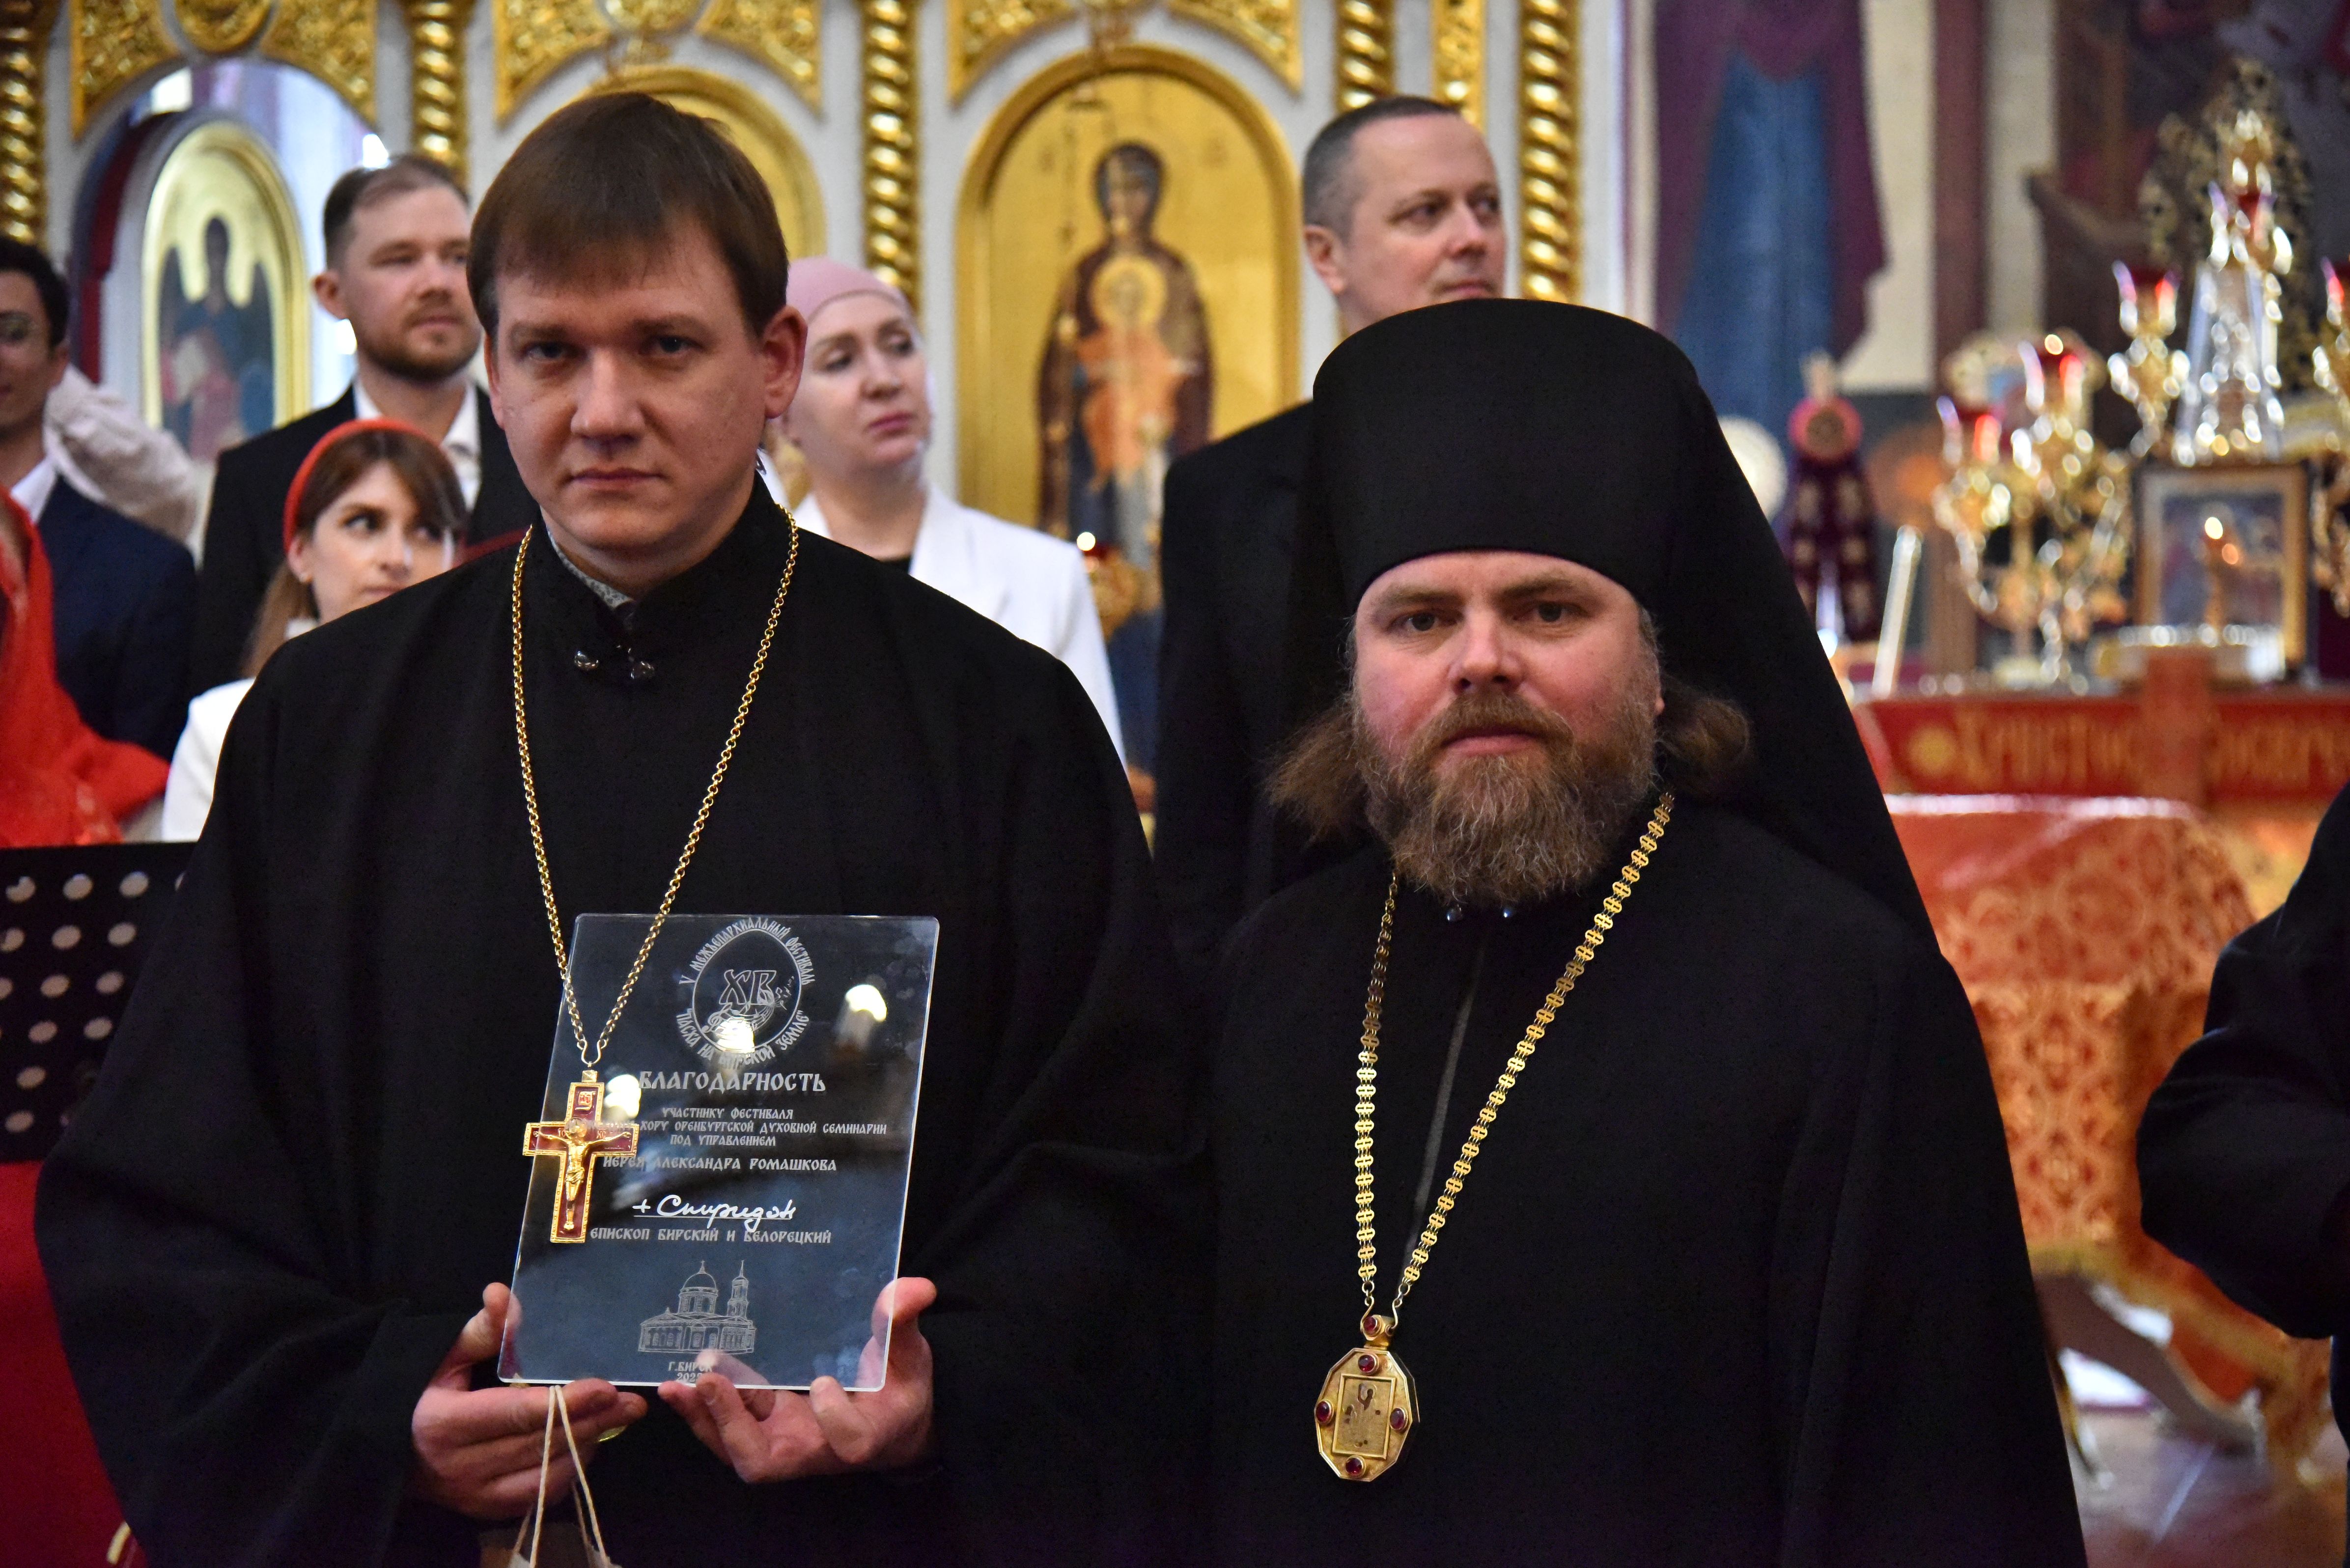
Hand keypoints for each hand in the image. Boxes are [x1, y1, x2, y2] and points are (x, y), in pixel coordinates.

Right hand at [409, 1283, 647, 1517]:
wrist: (392, 1453)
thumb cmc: (422, 1397)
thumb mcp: (443, 1358)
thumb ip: (481, 1330)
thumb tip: (503, 1293)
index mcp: (445, 1423)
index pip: (516, 1413)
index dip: (564, 1402)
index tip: (605, 1387)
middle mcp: (460, 1466)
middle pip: (539, 1444)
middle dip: (591, 1422)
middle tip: (631, 1403)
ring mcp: (474, 1495)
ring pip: (546, 1474)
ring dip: (587, 1445)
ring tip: (618, 1419)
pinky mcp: (487, 1511)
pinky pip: (541, 1495)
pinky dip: (569, 1470)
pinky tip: (588, 1443)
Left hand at [658, 1276, 937, 1481]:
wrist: (888, 1420)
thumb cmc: (900, 1385)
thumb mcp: (910, 1353)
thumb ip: (903, 1323)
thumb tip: (914, 1287)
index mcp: (866, 1435)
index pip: (848, 1443)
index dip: (834, 1418)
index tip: (825, 1382)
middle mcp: (817, 1451)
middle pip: (766, 1461)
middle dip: (732, 1424)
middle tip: (708, 1381)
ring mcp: (785, 1444)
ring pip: (736, 1449)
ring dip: (705, 1417)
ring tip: (676, 1384)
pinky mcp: (766, 1431)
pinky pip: (727, 1433)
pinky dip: (701, 1411)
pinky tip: (677, 1383)